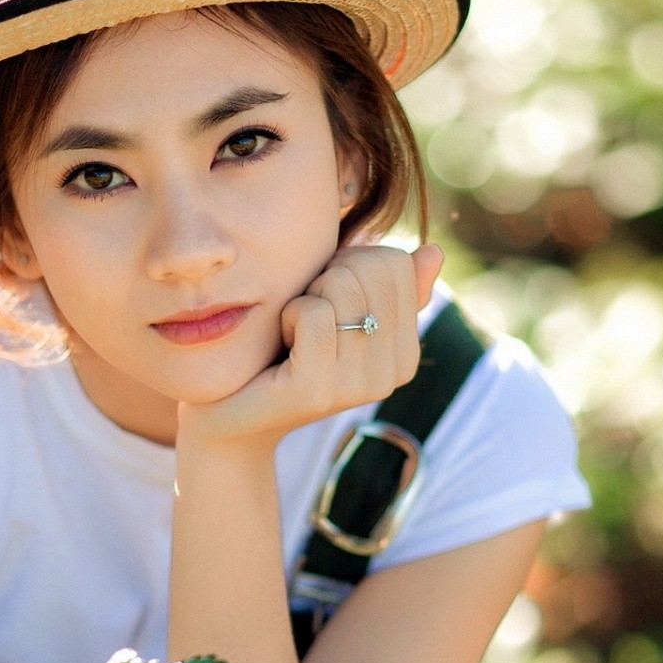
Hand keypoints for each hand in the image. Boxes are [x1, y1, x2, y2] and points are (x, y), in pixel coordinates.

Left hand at [178, 243, 444, 450]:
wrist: (230, 411)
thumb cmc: (282, 352)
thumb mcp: (338, 313)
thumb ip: (386, 288)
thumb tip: (432, 251)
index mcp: (406, 355)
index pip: (396, 264)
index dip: (351, 261)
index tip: (327, 296)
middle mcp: (392, 376)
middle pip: (371, 271)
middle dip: (329, 275)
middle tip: (305, 314)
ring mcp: (357, 388)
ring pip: (342, 287)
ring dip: (305, 296)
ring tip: (293, 333)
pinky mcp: (317, 391)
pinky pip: (313, 314)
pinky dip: (287, 315)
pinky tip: (281, 344)